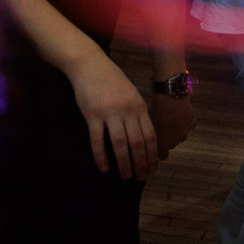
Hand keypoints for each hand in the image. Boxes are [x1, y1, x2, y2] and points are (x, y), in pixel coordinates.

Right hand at [67, 51, 157, 178]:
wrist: (90, 65)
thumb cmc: (112, 80)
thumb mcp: (131, 94)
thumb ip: (137, 113)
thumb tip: (144, 135)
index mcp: (139, 106)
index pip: (150, 135)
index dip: (152, 154)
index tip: (153, 169)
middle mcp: (127, 111)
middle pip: (137, 142)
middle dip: (141, 163)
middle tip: (141, 178)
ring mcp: (109, 113)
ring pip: (119, 144)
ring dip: (124, 163)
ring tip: (126, 177)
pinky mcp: (92, 115)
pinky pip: (97, 140)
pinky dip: (101, 156)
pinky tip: (104, 168)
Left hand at [149, 93, 195, 157]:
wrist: (171, 97)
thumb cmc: (155, 110)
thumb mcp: (148, 124)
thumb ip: (149, 134)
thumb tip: (144, 138)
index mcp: (164, 144)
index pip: (163, 156)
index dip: (160, 151)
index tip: (155, 146)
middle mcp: (176, 141)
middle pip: (172, 144)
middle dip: (167, 138)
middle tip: (160, 127)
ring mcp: (185, 132)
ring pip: (180, 134)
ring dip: (176, 130)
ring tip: (169, 119)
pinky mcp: (192, 122)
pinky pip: (189, 124)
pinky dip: (185, 121)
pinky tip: (180, 115)